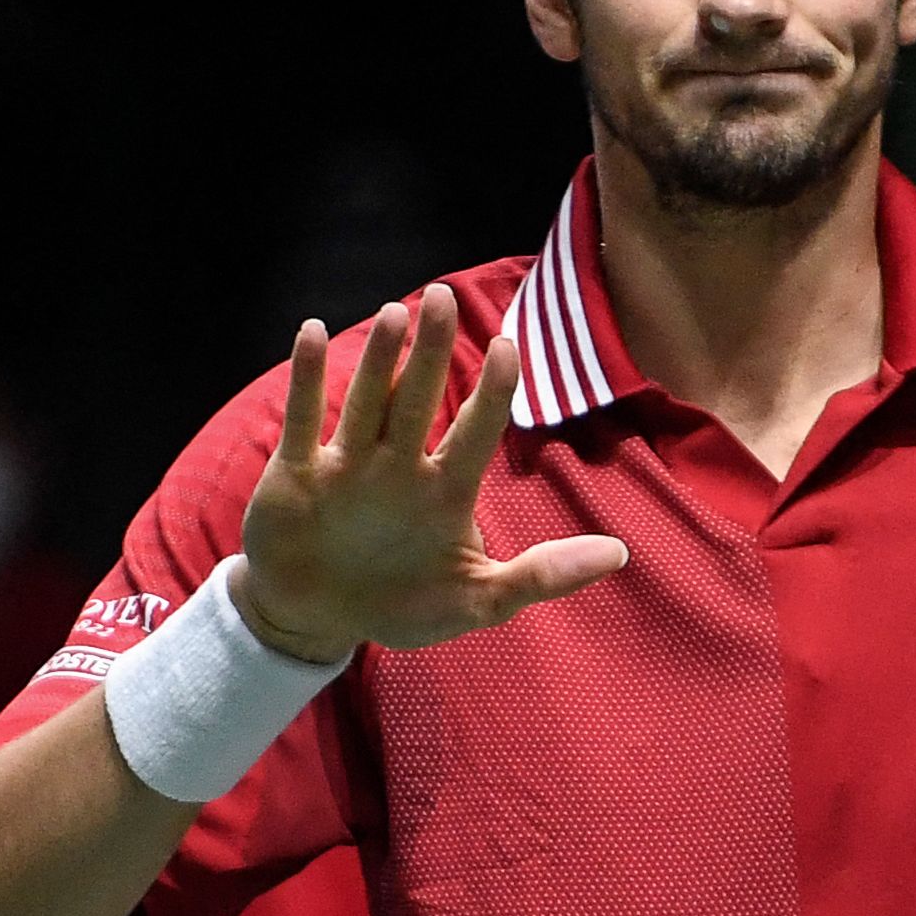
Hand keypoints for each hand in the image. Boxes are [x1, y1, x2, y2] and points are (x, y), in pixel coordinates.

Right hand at [234, 284, 628, 663]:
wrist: (316, 619)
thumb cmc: (401, 606)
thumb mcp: (478, 602)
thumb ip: (542, 576)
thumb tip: (620, 554)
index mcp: (445, 492)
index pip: (476, 432)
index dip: (494, 392)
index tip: (511, 347)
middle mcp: (398, 467)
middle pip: (418, 400)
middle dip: (433, 352)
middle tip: (443, 297)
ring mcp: (346, 466)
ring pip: (367, 402)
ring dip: (379, 359)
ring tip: (396, 313)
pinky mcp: (295, 474)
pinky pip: (302, 419)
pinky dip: (306, 378)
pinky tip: (313, 331)